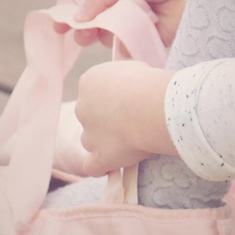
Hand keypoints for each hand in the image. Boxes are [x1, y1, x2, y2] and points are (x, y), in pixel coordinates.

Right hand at [54, 0, 204, 46]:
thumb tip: (77, 19)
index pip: (88, 3)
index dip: (73, 14)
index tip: (58, 27)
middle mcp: (124, 7)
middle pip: (95, 24)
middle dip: (85, 30)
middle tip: (81, 37)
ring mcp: (136, 25)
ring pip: (110, 38)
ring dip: (104, 37)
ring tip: (105, 34)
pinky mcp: (150, 41)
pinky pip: (129, 50)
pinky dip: (123, 49)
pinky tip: (121, 44)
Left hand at [75, 60, 177, 176]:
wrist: (151, 107)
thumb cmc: (148, 83)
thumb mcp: (132, 68)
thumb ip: (123, 77)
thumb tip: (128, 82)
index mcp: (88, 83)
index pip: (93, 93)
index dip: (110, 99)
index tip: (128, 102)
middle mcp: (82, 108)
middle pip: (90, 117)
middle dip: (107, 120)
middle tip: (132, 121)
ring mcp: (89, 134)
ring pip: (90, 141)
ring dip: (105, 142)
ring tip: (129, 142)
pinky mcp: (100, 156)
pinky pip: (92, 166)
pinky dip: (100, 167)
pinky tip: (112, 166)